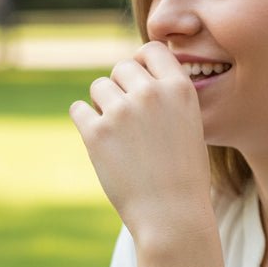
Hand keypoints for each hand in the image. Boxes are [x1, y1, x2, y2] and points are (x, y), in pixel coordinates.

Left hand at [70, 41, 213, 247]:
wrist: (172, 216)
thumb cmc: (183, 176)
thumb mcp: (189, 125)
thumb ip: (165, 97)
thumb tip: (133, 73)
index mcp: (180, 89)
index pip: (152, 50)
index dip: (142, 64)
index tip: (139, 84)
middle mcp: (151, 93)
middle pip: (121, 67)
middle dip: (121, 89)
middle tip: (128, 122)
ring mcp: (122, 112)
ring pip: (98, 87)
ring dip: (102, 106)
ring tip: (118, 137)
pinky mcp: (97, 133)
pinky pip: (78, 110)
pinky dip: (86, 123)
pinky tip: (100, 142)